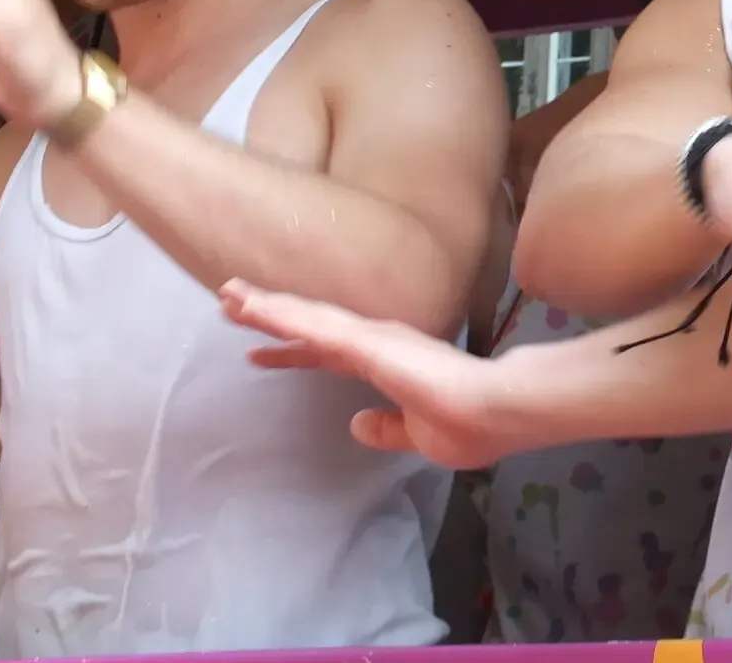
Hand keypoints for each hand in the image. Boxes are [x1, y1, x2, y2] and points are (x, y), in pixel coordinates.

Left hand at [220, 279, 521, 468]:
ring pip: (308, 319)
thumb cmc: (474, 425)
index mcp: (389, 366)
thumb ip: (386, 429)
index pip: (331, 356)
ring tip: (227, 294)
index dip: (294, 354)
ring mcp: (373, 339)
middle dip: (271, 317)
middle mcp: (378, 343)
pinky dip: (283, 316)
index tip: (258, 353)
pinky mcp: (371, 342)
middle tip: (228, 303)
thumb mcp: (420, 437)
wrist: (504, 409)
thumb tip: (354, 425)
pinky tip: (254, 308)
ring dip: (267, 307)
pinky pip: (317, 327)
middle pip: (312, 328)